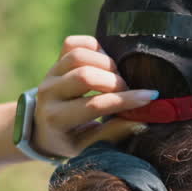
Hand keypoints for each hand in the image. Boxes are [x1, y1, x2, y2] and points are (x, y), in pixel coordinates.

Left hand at [31, 36, 157, 157]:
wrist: (42, 128)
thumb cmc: (71, 140)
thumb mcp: (89, 147)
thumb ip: (113, 133)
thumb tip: (142, 120)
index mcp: (56, 119)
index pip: (95, 105)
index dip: (125, 100)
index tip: (149, 97)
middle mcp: (48, 93)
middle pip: (85, 76)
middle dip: (115, 81)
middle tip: (128, 90)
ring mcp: (50, 74)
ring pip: (80, 55)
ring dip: (106, 63)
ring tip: (116, 77)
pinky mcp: (54, 60)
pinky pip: (73, 43)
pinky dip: (94, 47)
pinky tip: (104, 62)